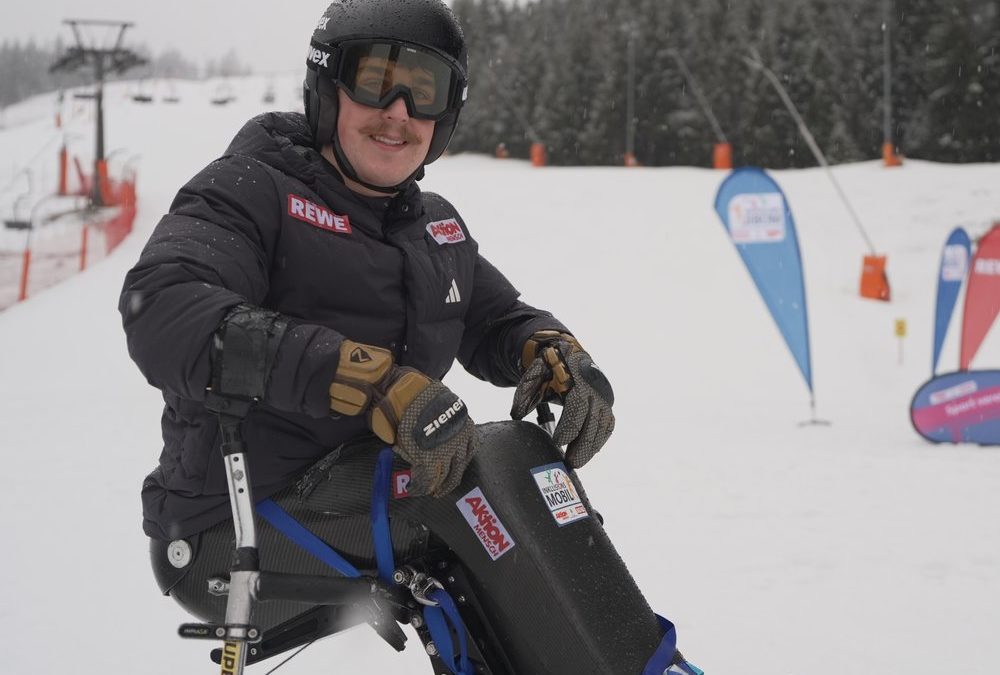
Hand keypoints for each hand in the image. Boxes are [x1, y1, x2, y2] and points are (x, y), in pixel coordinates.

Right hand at [330, 340, 475, 495]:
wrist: (402, 391)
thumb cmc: (418, 396)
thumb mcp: (438, 410)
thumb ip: (440, 430)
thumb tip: (434, 444)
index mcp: (465, 428)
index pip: (467, 453)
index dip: (456, 465)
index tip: (451, 472)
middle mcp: (460, 440)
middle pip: (458, 468)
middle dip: (449, 482)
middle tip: (441, 490)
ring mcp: (445, 450)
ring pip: (445, 475)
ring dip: (437, 486)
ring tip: (430, 491)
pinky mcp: (428, 457)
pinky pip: (427, 476)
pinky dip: (421, 485)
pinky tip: (416, 489)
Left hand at [510, 331, 614, 467]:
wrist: (570, 354)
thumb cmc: (550, 367)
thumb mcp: (536, 374)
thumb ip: (525, 393)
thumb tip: (515, 415)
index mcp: (576, 380)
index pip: (576, 407)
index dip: (569, 426)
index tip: (558, 443)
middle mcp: (594, 390)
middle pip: (592, 421)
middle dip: (582, 444)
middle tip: (571, 462)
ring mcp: (603, 398)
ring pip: (603, 426)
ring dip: (591, 446)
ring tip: (578, 462)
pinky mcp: (607, 405)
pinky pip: (607, 425)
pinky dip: (599, 440)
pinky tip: (588, 453)